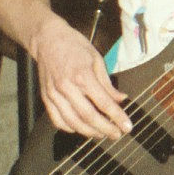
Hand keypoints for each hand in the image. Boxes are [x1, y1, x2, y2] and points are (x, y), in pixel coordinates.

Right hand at [30, 19, 129, 140]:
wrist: (47, 39)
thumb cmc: (74, 46)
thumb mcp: (96, 59)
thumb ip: (107, 83)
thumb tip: (121, 99)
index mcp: (83, 76)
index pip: (104, 103)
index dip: (117, 117)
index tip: (127, 127)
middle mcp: (67, 87)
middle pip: (88, 117)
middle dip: (105, 129)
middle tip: (116, 135)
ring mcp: (54, 94)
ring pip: (73, 122)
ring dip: (89, 132)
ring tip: (101, 134)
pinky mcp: (46, 98)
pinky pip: (57, 120)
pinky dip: (70, 128)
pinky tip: (80, 129)